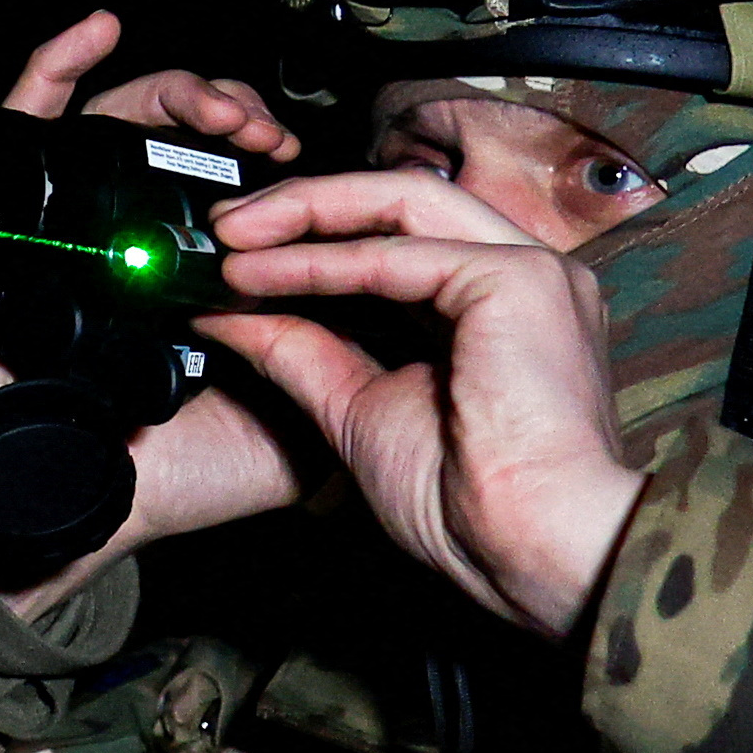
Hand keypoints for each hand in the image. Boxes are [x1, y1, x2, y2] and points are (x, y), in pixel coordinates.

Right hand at [0, 12, 321, 602]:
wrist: (85, 511)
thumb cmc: (175, 484)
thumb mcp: (301, 437)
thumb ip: (356, 388)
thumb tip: (413, 346)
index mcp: (207, 283)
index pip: (256, 193)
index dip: (300, 177)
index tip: (339, 185)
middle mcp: (140, 241)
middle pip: (193, 138)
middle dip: (240, 122)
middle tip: (271, 142)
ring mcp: (76, 224)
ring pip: (126, 113)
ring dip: (181, 97)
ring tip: (223, 114)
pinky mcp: (16, 214)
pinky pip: (27, 117)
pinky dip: (56, 64)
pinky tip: (99, 32)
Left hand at [195, 165, 645, 638]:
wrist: (527, 550)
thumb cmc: (467, 504)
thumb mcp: (359, 407)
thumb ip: (303, 350)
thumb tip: (229, 312)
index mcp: (498, 306)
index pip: (400, 235)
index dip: (317, 232)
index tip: (237, 251)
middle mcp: (522, 275)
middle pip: (401, 202)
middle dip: (304, 205)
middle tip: (222, 227)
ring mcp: (530, 270)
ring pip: (401, 202)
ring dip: (306, 212)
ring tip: (230, 236)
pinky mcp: (517, 280)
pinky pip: (397, 253)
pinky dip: (320, 259)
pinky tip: (260, 272)